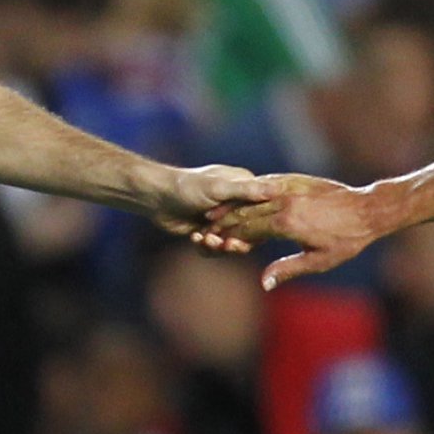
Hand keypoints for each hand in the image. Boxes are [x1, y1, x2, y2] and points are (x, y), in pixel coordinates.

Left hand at [160, 164, 274, 248]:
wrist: (155, 196)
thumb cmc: (187, 185)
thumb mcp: (218, 187)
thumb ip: (246, 191)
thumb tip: (278, 189)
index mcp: (245, 188)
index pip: (265, 211)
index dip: (260, 225)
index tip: (249, 234)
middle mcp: (238, 204)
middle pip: (251, 231)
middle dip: (238, 240)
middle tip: (227, 245)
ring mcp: (224, 219)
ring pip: (233, 242)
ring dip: (220, 245)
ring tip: (206, 240)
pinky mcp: (209, 232)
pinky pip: (216, 248)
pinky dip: (206, 247)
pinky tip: (195, 238)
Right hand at [202, 174, 387, 288]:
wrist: (368, 209)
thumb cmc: (346, 240)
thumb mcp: (318, 261)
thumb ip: (287, 269)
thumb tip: (263, 283)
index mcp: (287, 224)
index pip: (248, 228)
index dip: (230, 234)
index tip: (214, 239)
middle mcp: (285, 203)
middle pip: (246, 211)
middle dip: (225, 219)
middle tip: (207, 225)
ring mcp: (292, 188)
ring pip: (255, 196)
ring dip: (235, 203)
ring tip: (217, 209)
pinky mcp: (299, 180)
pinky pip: (270, 183)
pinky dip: (253, 190)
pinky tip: (244, 193)